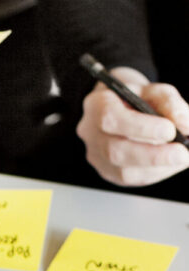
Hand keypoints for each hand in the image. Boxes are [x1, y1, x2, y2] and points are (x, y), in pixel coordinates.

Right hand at [78, 67, 188, 186]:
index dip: (141, 128)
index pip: (111, 119)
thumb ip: (170, 104)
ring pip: (123, 171)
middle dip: (153, 155)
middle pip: (115, 151)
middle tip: (182, 153)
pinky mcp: (107, 172)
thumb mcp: (154, 90)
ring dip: (158, 167)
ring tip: (182, 158)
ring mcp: (96, 156)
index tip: (170, 130)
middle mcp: (90, 133)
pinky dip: (156, 173)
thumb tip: (185, 126)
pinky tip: (171, 164)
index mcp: (97, 106)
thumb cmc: (134, 97)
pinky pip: (130, 179)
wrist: (120, 107)